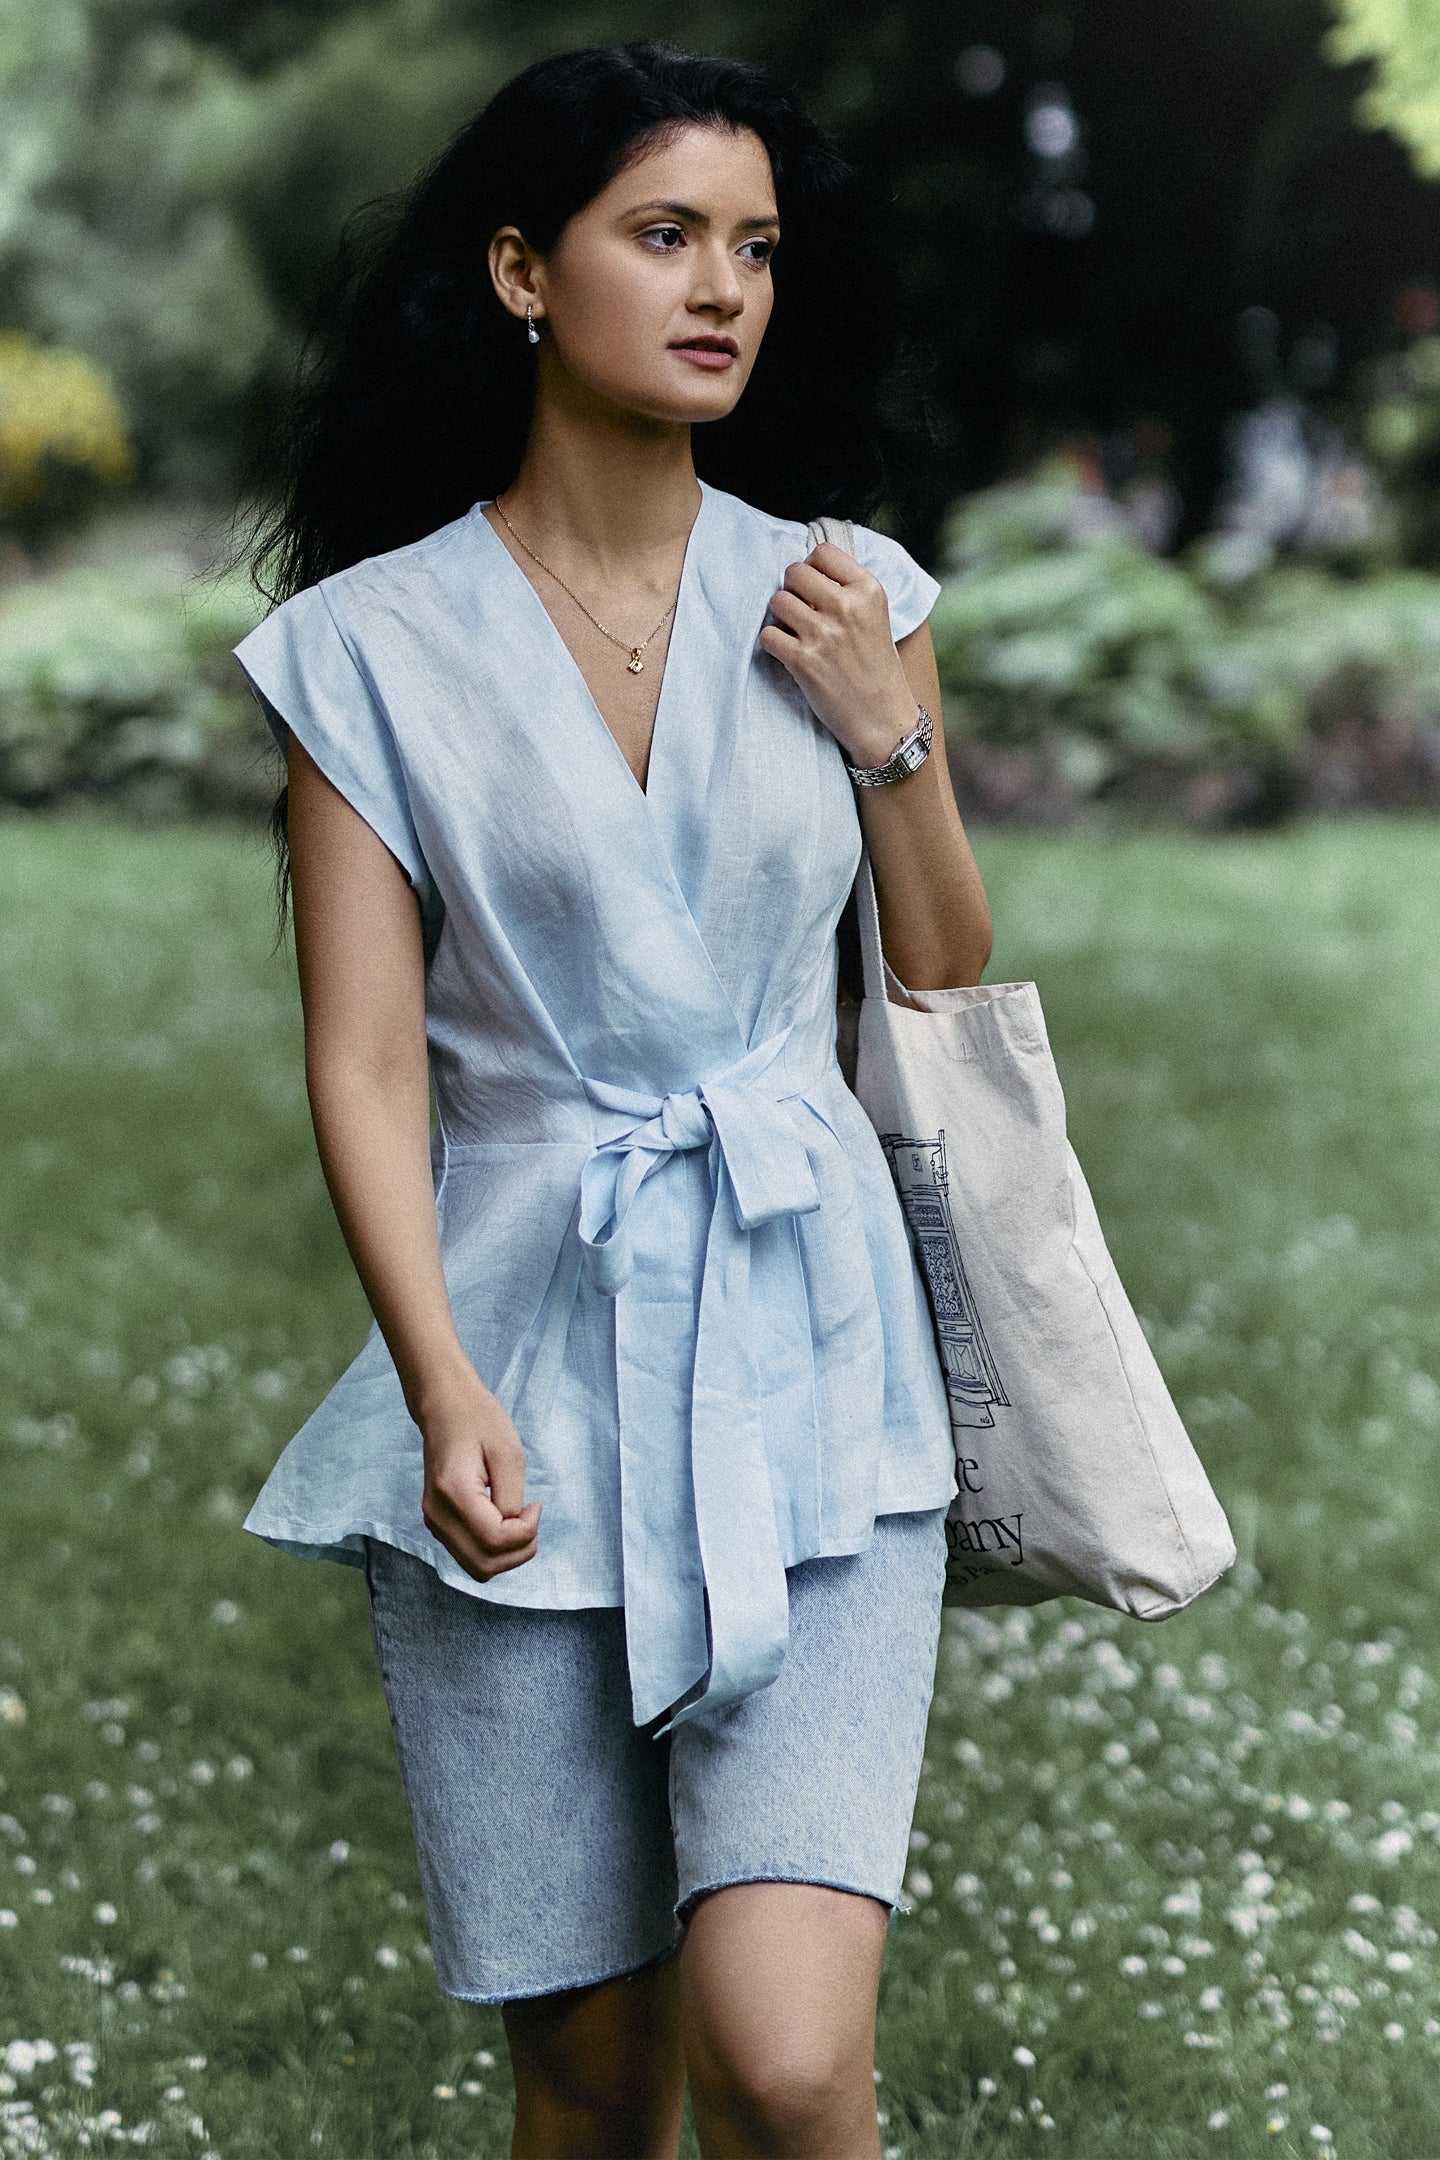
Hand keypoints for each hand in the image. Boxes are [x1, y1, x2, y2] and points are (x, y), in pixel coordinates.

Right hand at [418, 1366, 541, 1581]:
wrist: (444, 1407)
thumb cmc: (479, 1421)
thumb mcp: (508, 1453)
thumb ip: (512, 1498)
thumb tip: (515, 1529)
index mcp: (454, 1492)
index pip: (495, 1540)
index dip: (526, 1531)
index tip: (536, 1504)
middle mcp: (437, 1514)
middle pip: (485, 1565)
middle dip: (519, 1550)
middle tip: (531, 1518)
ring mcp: (433, 1522)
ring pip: (477, 1568)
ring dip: (507, 1555)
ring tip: (519, 1522)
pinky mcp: (437, 1523)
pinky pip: (470, 1555)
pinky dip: (494, 1550)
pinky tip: (504, 1523)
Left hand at [758, 541, 917, 768]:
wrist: (883, 719)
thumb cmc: (877, 667)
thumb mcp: (877, 616)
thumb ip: (848, 589)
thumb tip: (807, 567)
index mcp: (868, 591)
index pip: (822, 552)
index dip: (812, 568)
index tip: (815, 587)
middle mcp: (846, 607)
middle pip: (793, 572)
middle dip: (792, 590)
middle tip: (802, 612)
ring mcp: (823, 634)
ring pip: (777, 601)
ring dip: (781, 617)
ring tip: (798, 634)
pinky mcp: (802, 661)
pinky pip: (768, 634)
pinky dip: (773, 643)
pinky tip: (790, 653)